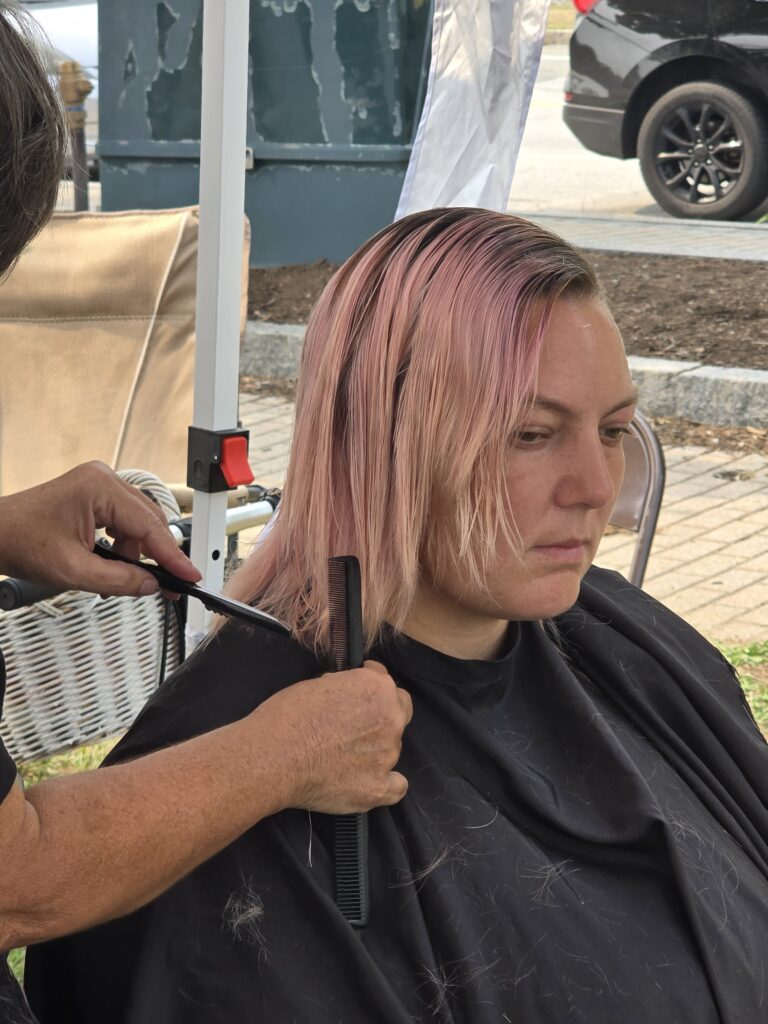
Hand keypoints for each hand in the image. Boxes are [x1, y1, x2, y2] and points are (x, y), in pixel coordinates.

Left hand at [0, 461, 200, 596]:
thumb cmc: (19, 541)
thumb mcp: (74, 571)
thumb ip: (119, 581)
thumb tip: (151, 585)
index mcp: (99, 488)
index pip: (150, 525)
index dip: (173, 555)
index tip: (190, 575)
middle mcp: (103, 480)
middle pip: (149, 521)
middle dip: (155, 556)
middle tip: (169, 585)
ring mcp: (99, 486)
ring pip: (138, 524)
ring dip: (134, 554)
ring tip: (119, 579)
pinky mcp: (94, 496)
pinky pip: (123, 522)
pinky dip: (122, 547)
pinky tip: (111, 564)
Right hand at [256, 661, 411, 813]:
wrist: (273, 757)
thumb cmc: (288, 715)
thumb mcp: (319, 684)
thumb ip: (344, 688)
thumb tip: (347, 694)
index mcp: (377, 688)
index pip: (385, 681)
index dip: (369, 686)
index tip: (358, 693)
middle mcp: (391, 719)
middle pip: (399, 712)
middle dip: (382, 714)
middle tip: (354, 725)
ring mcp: (388, 755)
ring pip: (392, 748)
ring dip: (375, 748)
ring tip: (343, 756)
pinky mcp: (378, 787)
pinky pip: (396, 787)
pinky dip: (385, 784)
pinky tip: (369, 781)